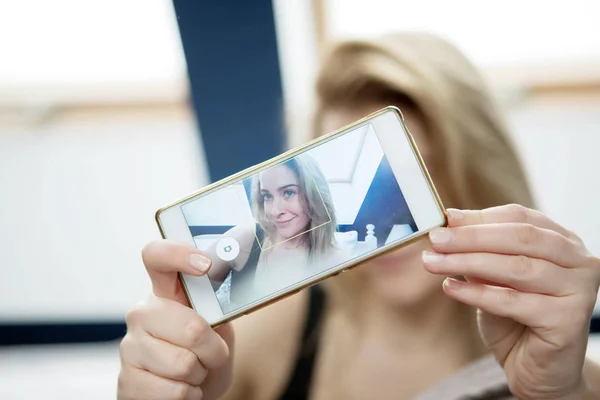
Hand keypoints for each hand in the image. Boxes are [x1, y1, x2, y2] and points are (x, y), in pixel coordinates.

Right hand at [118, 240, 233, 399]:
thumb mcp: (217, 329)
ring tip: (193, 372)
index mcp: (164, 292)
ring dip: (200, 375)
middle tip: (210, 355)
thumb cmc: (204, 356)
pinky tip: (181, 389)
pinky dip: (190, 396)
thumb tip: (225, 301)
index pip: (157, 257)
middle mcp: (142, 314)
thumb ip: (217, 310)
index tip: (205, 265)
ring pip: (185, 364)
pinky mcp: (126, 382)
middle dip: (214, 350)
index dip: (179, 254)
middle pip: (192, 327)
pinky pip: (174, 393)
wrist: (188, 395)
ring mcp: (130, 347)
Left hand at [422, 204, 599, 399]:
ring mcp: (579, 290)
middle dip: (471, 237)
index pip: (520, 217)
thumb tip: (448, 227)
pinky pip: (513, 301)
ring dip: (468, 262)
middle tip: (436, 240)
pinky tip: (450, 288)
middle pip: (520, 237)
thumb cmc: (515, 320)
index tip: (445, 220)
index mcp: (563, 242)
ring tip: (434, 262)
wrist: (536, 370)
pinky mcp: (568, 320)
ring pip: (517, 267)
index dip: (480, 217)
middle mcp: (579, 261)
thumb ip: (479, 253)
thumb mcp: (492, 279)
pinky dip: (477, 294)